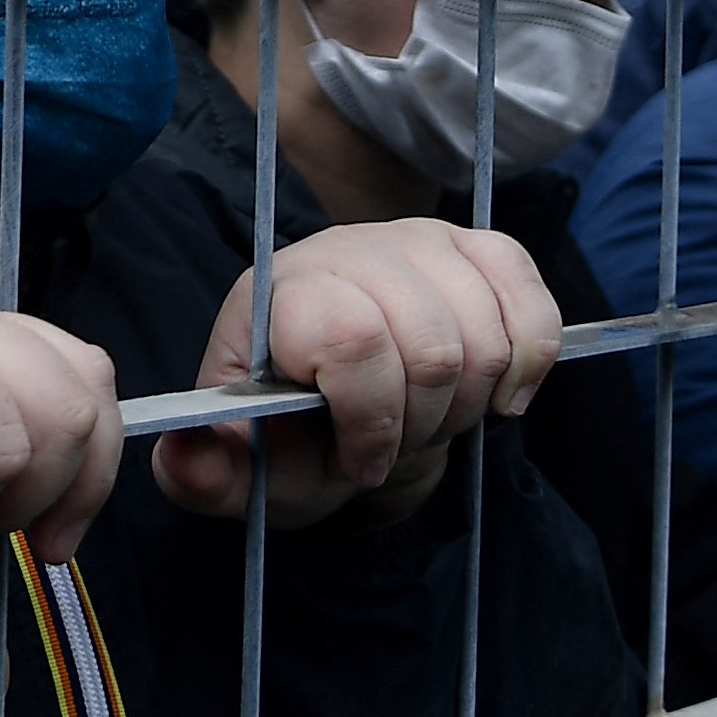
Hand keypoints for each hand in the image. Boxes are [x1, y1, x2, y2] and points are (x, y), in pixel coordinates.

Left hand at [159, 218, 563, 530]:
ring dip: (470, 404)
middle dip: (422, 424)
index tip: (360, 462)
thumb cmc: (293, 440)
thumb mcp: (244, 472)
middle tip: (396, 446)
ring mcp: (417, 240)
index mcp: (277, 295)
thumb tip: (184, 457)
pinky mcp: (477, 249)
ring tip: (431, 421)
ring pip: (487, 332)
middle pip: (431, 345)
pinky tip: (500, 397)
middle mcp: (345, 250)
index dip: (368, 417)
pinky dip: (528, 363)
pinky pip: (532, 300)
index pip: (349, 336)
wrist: (344, 409)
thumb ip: (203, 476)